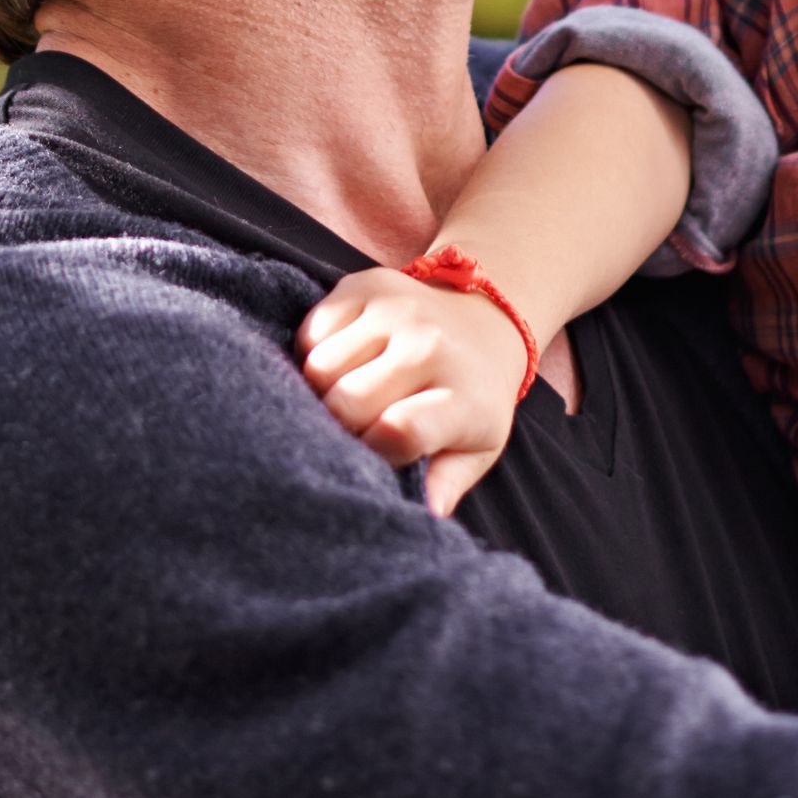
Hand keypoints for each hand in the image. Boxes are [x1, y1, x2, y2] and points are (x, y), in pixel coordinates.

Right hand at [298, 265, 527, 516]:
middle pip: (347, 402)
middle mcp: (429, 345)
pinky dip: (314, 353)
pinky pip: (311, 331)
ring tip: (347, 397)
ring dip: (322, 391)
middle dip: (341, 427)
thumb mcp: (478, 447)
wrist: (485, 319)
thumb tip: (423, 513)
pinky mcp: (365, 284)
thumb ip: (449, 482)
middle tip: (357, 429)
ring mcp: (396, 308)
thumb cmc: (474, 399)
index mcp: (462, 394)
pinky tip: (343, 363)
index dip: (375, 453)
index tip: (378, 455)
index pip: (401, 430)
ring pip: (319, 368)